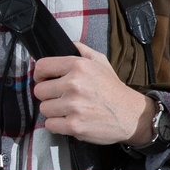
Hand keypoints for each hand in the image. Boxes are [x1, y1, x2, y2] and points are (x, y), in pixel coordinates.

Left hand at [33, 41, 153, 145]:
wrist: (130, 115)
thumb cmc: (113, 89)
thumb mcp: (100, 61)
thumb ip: (81, 50)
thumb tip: (66, 44)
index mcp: (78, 66)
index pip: (41, 67)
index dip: (40, 75)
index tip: (44, 80)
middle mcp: (74, 84)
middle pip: (39, 90)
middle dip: (48, 95)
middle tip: (61, 97)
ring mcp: (73, 106)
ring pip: (43, 109)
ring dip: (53, 111)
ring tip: (67, 110)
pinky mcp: (74, 125)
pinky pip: (50, 125)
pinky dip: (57, 125)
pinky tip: (69, 120)